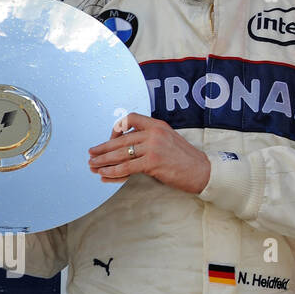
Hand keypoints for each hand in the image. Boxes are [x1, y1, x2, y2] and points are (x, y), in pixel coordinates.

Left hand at [89, 113, 210, 194]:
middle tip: (91, 154)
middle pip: (121, 139)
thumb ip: (150, 139)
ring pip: (120, 153)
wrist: (202, 171)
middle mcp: (154, 133)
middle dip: (103, 148)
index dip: (117, 128)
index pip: (130, 119)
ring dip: (103, 161)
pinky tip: (104, 175)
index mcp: (158, 125)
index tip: (111, 138)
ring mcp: (153, 147)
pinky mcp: (152, 162)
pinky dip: (113, 172)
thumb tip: (128, 147)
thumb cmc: (186, 159)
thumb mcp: (169, 140)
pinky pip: (126, 166)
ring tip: (93, 165)